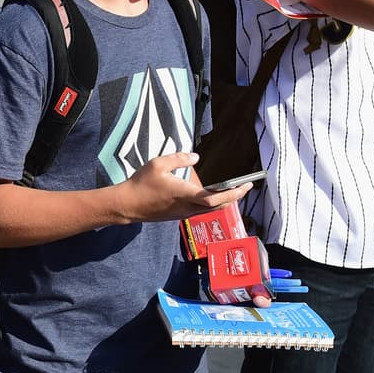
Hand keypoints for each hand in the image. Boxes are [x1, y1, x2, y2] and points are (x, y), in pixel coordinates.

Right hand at [118, 152, 253, 222]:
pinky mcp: (178, 215)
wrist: (127, 205)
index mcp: (184, 194)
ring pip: (211, 210)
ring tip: (233, 190)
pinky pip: (202, 210)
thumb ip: (178, 159)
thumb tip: (196, 157)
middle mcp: (187, 207)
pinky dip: (213, 204)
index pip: (215, 198)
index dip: (233, 193)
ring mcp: (183, 213)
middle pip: (218, 206)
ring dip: (225, 201)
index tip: (245, 185)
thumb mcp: (157, 164)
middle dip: (235, 197)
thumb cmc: (141, 184)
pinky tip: (213, 195)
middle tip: (245, 187)